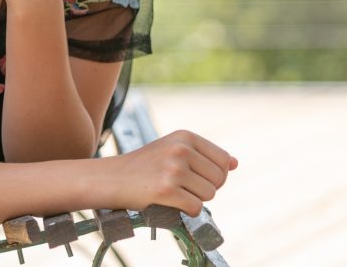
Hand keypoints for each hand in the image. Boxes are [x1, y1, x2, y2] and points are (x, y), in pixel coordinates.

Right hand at [109, 130, 237, 216]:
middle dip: (206, 188)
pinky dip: (186, 210)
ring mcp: (173, 169)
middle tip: (182, 186)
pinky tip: (170, 202)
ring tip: (173, 191)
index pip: (224, 160)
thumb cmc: (143, 166)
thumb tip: (235, 163)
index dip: (215, 174)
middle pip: (220, 179)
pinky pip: (196, 208)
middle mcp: (180, 149)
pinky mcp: (166, 190)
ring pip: (209, 195)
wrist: (111, 178)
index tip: (195, 175)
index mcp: (184, 136)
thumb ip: (204, 155)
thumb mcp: (172, 149)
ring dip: (194, 199)